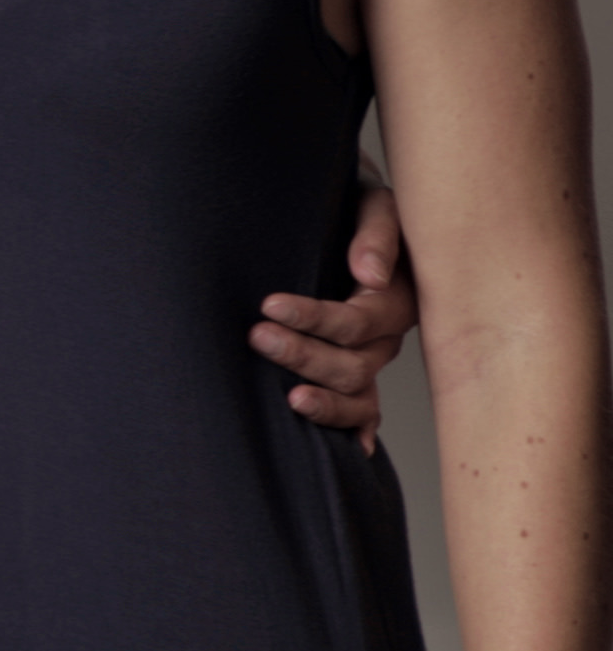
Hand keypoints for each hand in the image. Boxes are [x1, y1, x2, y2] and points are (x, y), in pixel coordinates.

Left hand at [254, 178, 418, 447]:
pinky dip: (356, 430)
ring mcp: (370, 357)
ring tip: (288, 399)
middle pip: (353, 363)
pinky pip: (364, 410)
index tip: (269, 305)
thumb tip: (369, 274)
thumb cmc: (350, 199)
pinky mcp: (353, 370)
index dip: (314, 317)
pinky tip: (349, 451)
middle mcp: (385, 333)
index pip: (357, 320)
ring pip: (356, 393)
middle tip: (257, 337)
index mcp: (393, 293)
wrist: (336, 202)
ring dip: (324, 401)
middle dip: (305, 355)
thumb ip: (375, 230)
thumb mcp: (368, 199)